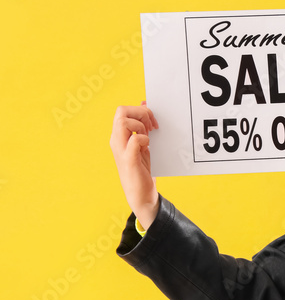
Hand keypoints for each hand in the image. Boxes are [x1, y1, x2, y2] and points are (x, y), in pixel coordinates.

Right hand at [110, 101, 159, 228]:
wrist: (142, 195)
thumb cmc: (142, 169)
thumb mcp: (143, 144)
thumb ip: (142, 126)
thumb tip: (144, 104)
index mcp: (118, 136)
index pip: (122, 110)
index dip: (139, 110)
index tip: (152, 122)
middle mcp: (116, 140)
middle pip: (121, 112)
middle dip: (141, 114)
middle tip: (152, 127)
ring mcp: (121, 150)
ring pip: (123, 122)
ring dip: (141, 126)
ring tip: (148, 137)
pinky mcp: (129, 161)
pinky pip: (133, 141)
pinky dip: (143, 139)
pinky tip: (147, 147)